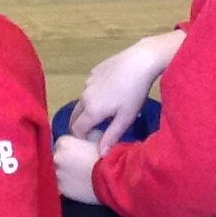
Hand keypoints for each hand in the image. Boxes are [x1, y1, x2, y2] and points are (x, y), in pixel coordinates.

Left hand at [53, 135, 102, 204]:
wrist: (112, 178)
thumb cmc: (107, 155)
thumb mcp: (98, 137)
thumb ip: (86, 136)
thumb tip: (84, 139)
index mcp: (64, 142)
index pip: (61, 144)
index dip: (70, 149)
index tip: (79, 154)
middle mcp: (56, 157)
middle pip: (57, 158)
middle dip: (66, 161)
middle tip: (80, 166)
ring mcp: (57, 174)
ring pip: (58, 173)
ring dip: (65, 174)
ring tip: (80, 177)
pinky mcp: (61, 189)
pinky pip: (61, 186)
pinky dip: (68, 186)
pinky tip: (79, 186)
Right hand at [74, 31, 180, 148]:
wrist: (140, 61)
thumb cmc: (135, 93)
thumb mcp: (126, 118)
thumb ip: (111, 137)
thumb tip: (100, 155)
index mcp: (91, 111)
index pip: (77, 130)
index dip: (82, 138)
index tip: (93, 140)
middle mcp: (84, 97)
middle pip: (75, 116)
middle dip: (81, 125)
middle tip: (96, 129)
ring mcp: (87, 82)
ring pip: (83, 101)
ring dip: (89, 108)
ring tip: (108, 109)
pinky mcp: (94, 72)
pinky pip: (90, 88)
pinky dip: (96, 94)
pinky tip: (113, 90)